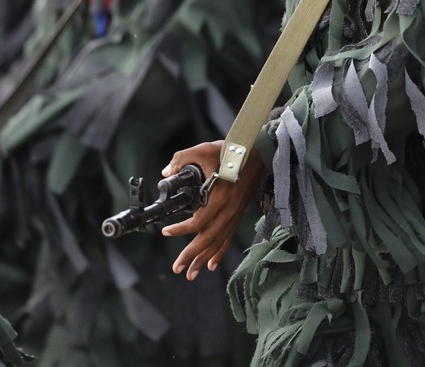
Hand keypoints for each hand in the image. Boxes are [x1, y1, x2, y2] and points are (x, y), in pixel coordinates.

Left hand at [161, 141, 265, 279]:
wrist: (259, 154)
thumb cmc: (232, 152)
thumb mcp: (204, 149)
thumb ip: (182, 158)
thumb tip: (166, 172)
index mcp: (219, 197)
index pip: (198, 222)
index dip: (181, 230)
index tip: (166, 231)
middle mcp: (227, 210)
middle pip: (207, 240)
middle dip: (191, 256)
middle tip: (177, 268)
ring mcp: (233, 215)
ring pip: (217, 243)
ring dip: (203, 260)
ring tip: (190, 274)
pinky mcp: (237, 215)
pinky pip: (227, 238)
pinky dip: (219, 253)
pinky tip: (211, 264)